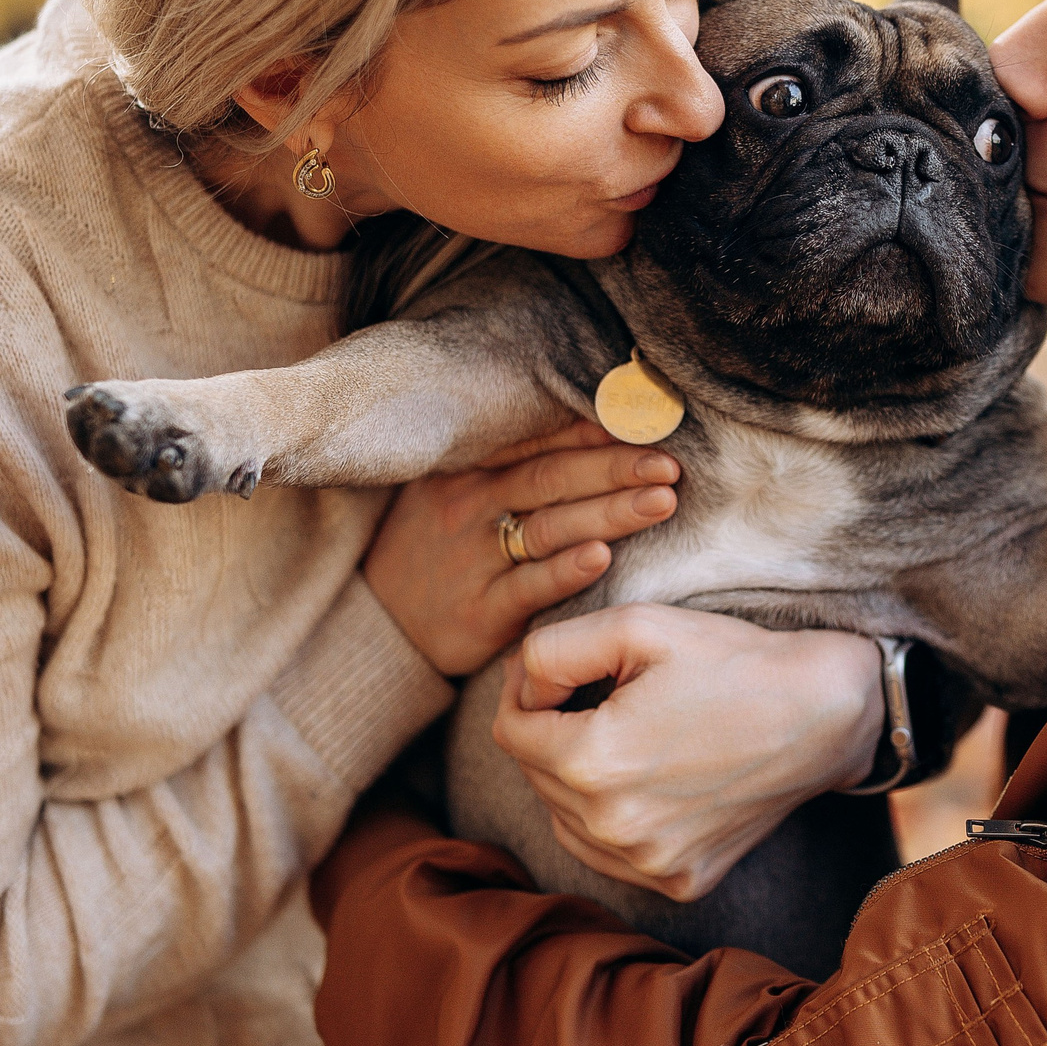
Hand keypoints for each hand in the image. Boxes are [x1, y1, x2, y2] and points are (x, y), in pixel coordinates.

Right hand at [363, 421, 679, 678]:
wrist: (376, 622)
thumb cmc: (436, 548)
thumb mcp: (455, 492)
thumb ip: (511, 465)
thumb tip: (595, 431)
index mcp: (469, 470)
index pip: (541, 442)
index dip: (596, 432)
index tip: (648, 423)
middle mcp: (470, 505)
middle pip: (554, 478)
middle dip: (617, 468)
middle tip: (670, 464)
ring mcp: (473, 558)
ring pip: (550, 527)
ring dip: (610, 512)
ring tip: (662, 501)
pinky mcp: (478, 610)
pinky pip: (528, 586)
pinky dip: (566, 570)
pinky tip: (603, 556)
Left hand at [493, 606, 883, 901]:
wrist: (824, 713)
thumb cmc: (732, 660)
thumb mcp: (636, 625)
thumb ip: (551, 650)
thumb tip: (521, 686)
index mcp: (593, 764)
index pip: (511, 731)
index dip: (525, 690)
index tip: (558, 669)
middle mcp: (613, 829)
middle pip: (536, 775)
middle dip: (553, 730)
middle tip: (599, 691)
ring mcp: (649, 865)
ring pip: (565, 818)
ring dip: (575, 778)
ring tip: (623, 733)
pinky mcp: (679, 882)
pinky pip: (609, 853)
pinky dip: (611, 817)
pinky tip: (646, 778)